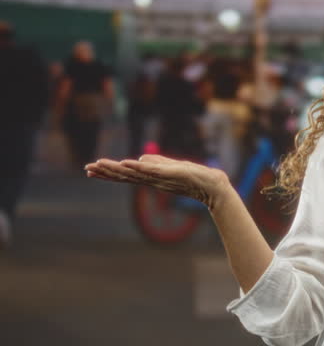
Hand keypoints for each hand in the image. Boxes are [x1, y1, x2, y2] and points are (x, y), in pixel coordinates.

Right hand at [84, 155, 229, 208]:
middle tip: (87, 169)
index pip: (126, 175)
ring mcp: (161, 178)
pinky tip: (127, 163)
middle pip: (125, 176)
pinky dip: (139, 167)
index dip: (109, 172)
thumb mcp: (171, 168)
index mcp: (152, 178)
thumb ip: (156, 163)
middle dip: (106, 172)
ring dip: (117, 169)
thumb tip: (140, 159)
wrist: (213, 187)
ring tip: (100, 165)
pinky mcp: (171, 175)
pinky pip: (152, 171)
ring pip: (134, 173)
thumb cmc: (194, 178)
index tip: (91, 170)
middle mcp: (153, 180)